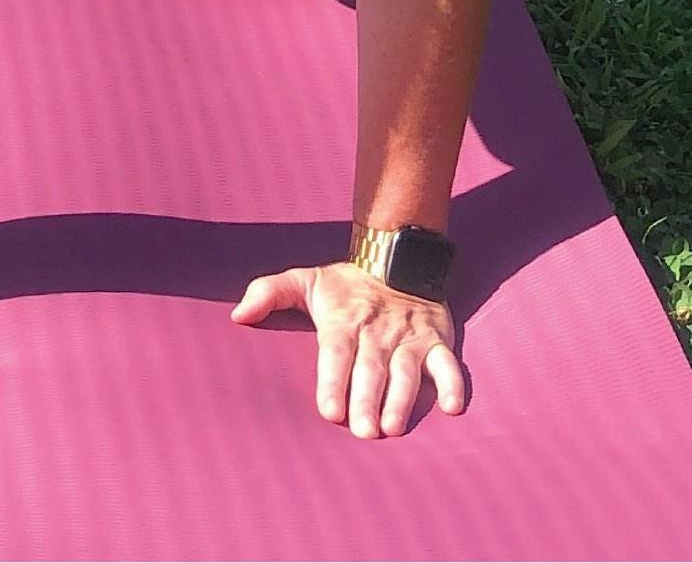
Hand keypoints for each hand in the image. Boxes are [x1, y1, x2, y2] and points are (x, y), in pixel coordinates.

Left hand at [230, 257, 473, 440]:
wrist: (396, 259)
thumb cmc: (344, 284)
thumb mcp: (304, 280)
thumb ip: (268, 293)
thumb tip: (238, 314)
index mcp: (343, 321)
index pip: (336, 355)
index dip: (333, 382)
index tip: (329, 411)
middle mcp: (378, 332)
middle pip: (371, 369)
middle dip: (366, 400)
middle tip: (362, 432)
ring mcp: (410, 338)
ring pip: (407, 372)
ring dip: (402, 400)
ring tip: (393, 428)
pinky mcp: (438, 341)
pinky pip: (449, 364)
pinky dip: (453, 385)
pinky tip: (452, 409)